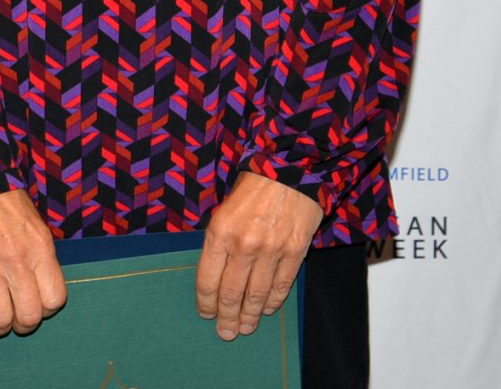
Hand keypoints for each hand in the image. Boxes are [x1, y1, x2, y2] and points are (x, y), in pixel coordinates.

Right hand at [0, 189, 66, 337]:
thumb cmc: (5, 200)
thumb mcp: (36, 223)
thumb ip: (41, 255)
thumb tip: (44, 283)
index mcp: (40, 249)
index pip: (55, 299)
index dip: (48, 308)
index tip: (39, 304)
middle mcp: (17, 262)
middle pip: (29, 317)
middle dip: (25, 324)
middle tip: (18, 317)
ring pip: (0, 320)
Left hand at [196, 171, 324, 342]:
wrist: (292, 168)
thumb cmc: (254, 186)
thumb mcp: (224, 209)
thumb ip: (219, 241)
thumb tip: (215, 275)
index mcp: (220, 232)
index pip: (207, 280)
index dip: (206, 303)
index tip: (206, 314)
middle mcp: (243, 245)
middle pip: (231, 294)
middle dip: (226, 318)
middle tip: (226, 333)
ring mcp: (271, 250)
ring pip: (256, 295)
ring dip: (250, 316)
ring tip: (245, 328)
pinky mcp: (294, 251)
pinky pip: (281, 286)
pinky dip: (273, 301)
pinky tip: (268, 309)